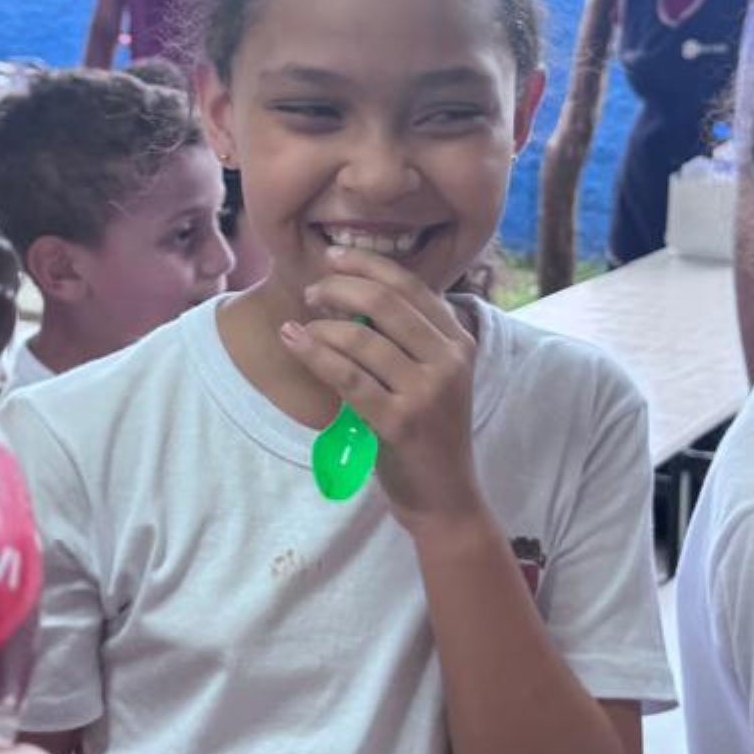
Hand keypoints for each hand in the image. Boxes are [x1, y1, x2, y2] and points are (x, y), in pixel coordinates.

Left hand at [284, 248, 481, 524]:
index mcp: (460, 342)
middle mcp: (450, 361)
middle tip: (312, 292)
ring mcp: (427, 393)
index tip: (332, 257)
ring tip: (302, 322)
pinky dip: (314, 353)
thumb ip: (410, 338)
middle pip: (386, 301)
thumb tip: (354, 292)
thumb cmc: (428, 432)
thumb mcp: (433, 377)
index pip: (411, 285)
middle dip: (340, 288)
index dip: (367, 265)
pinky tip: (293, 340)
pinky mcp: (399, 422)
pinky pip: (347, 376)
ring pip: (362, 337)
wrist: (443, 496)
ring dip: (322, 323)